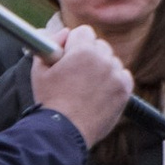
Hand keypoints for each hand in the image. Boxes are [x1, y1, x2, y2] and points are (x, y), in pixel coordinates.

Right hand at [32, 21, 132, 146]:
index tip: (69, 56)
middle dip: (89, 54)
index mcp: (83, 50)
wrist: (64, 132)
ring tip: (87, 87)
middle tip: (77, 73)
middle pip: (100, 45)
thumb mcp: (39, 69)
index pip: (84, 32)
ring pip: (111, 60)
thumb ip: (51, 44)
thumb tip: (64, 32)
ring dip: (102, 68)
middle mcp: (103, 59)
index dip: (74, 43)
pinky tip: (100, 92)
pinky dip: (114, 81)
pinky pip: (123, 75)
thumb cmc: (50, 101)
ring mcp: (116, 75)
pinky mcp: (124, 91)